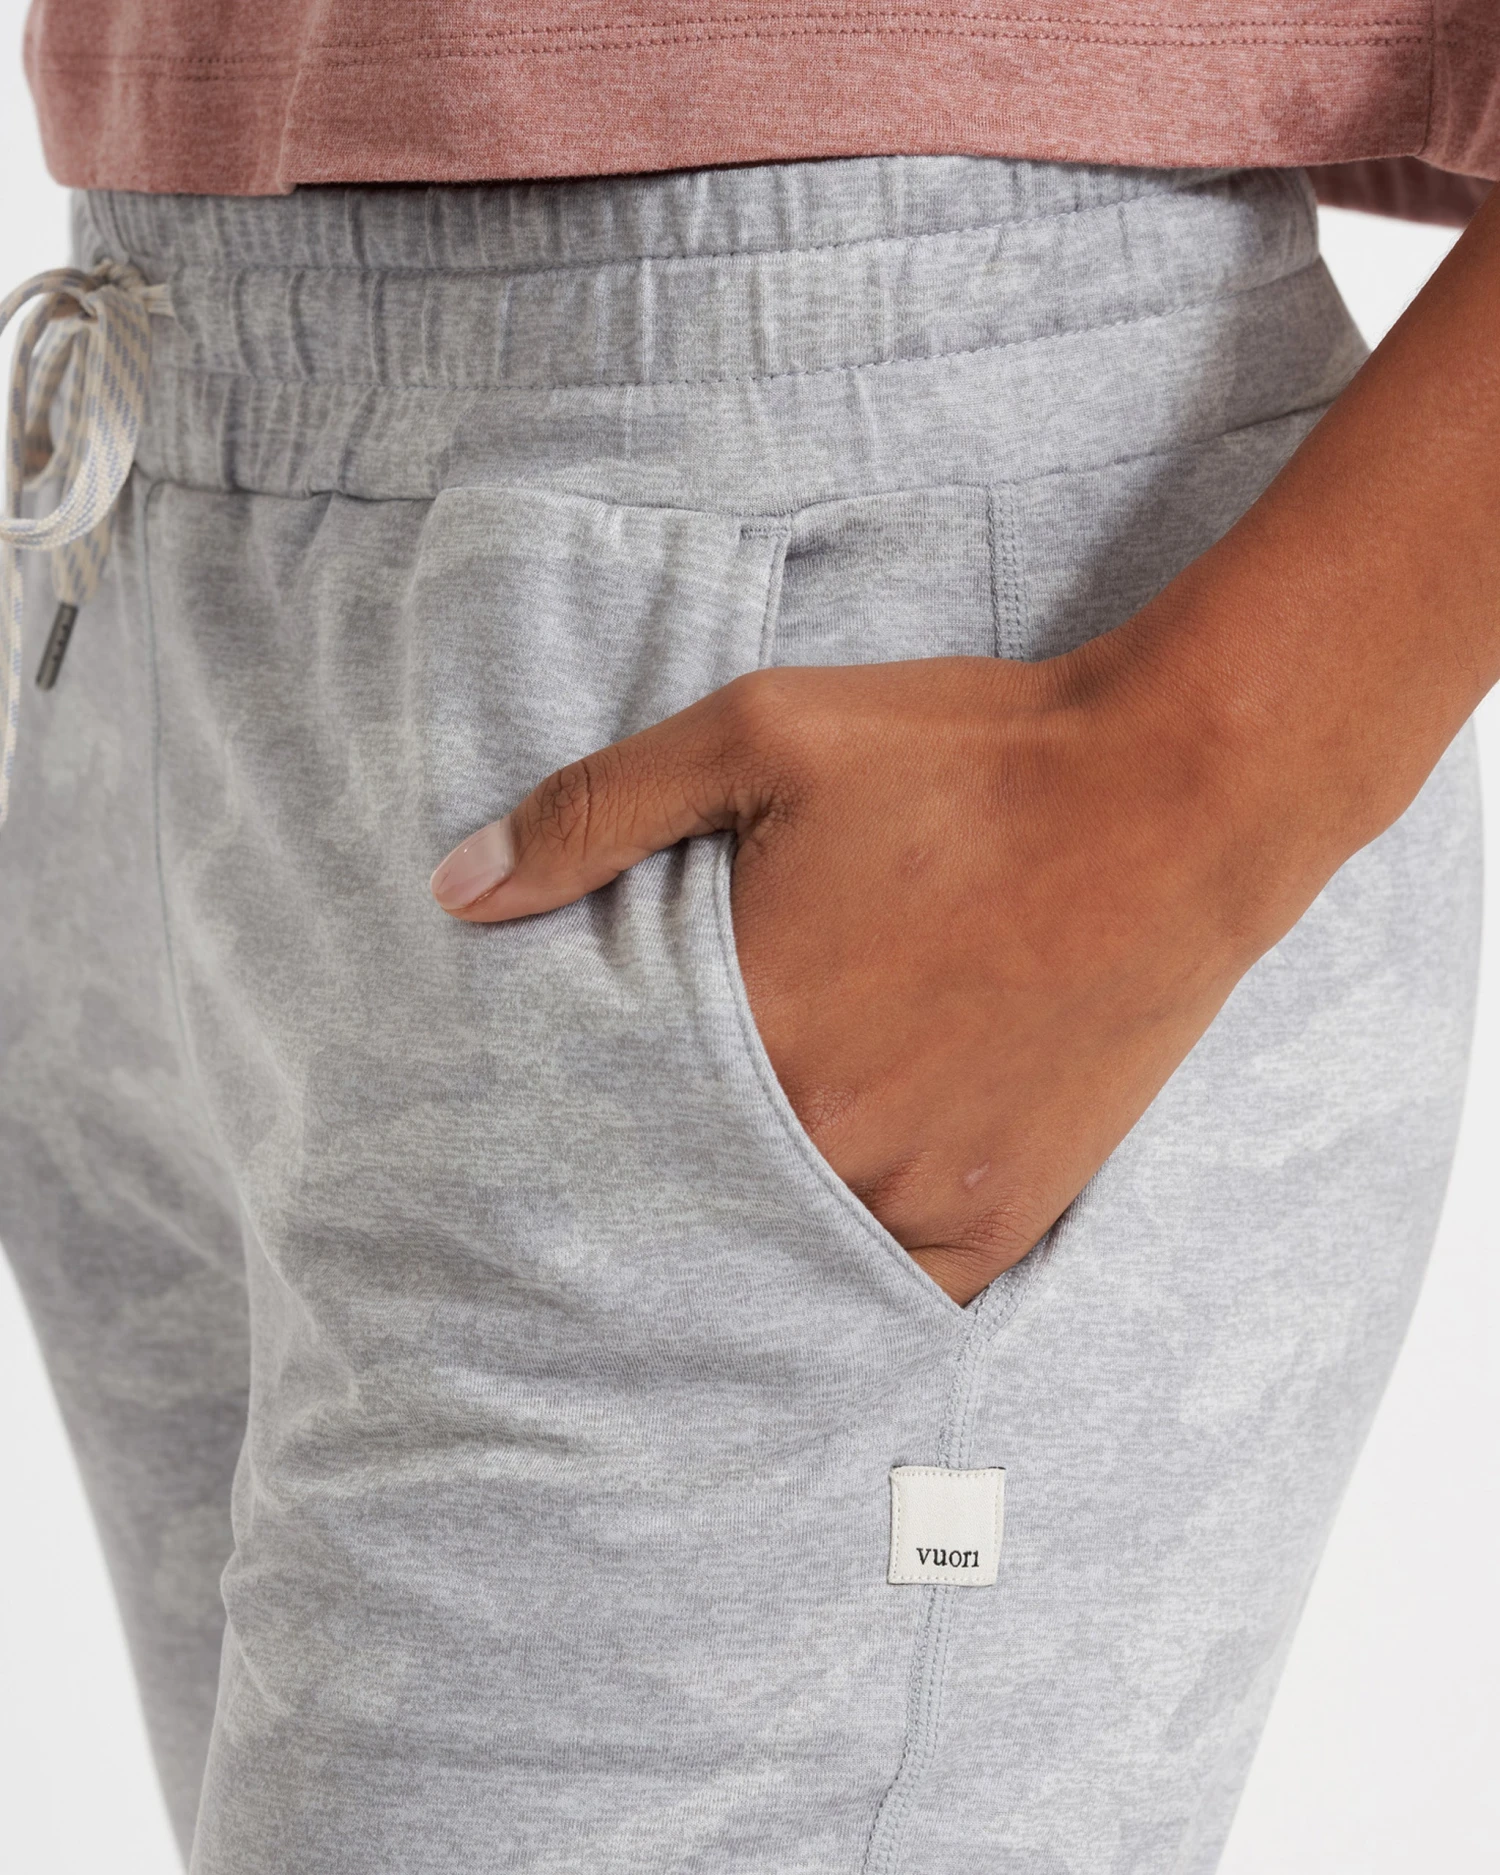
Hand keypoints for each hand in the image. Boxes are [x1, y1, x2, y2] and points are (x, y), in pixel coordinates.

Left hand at [429, 631, 1332, 1303]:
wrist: (1175, 796)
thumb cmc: (967, 757)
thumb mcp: (761, 732)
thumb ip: (598, 812)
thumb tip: (454, 890)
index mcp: (750, 1031)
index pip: (599, 1116)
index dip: (557, 1123)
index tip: (514, 1142)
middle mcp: (826, 1140)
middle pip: (680, 1198)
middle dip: (635, 1185)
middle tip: (588, 1194)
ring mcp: (922, 1192)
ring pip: (775, 1254)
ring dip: (730, 1236)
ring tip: (687, 1223)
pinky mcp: (1002, 1216)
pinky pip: (889, 1293)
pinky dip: (840, 1274)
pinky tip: (804, 1246)